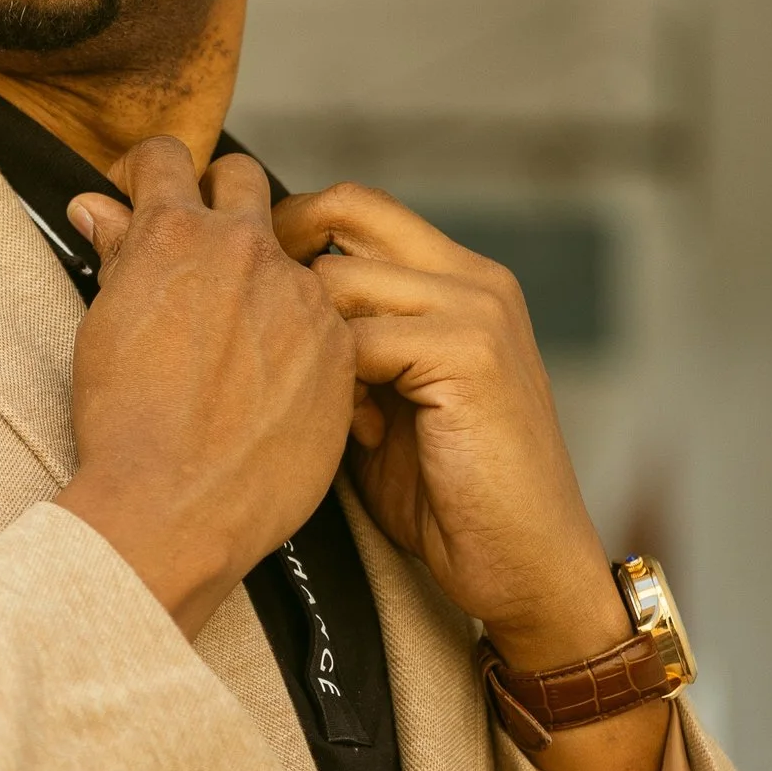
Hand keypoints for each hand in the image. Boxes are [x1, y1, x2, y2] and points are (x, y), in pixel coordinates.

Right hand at [55, 141, 354, 640]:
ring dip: (262, 275)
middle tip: (200, 250)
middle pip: (243, 179)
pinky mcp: (340, 348)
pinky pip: (323, 318)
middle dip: (218, 199)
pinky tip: (272, 383)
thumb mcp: (104, 327)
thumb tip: (97, 207)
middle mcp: (247, 250)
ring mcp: (301, 297)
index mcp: (177, 235)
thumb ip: (116, 255)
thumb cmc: (124, 425)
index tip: (141, 199)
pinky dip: (298, 336)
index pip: (166, 158)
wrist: (176, 507)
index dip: (146, 173)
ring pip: (290, 255)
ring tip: (236, 335)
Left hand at [265, 185, 616, 662]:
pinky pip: (358, 341)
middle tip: (255, 327)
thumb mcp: (387, 398)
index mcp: (460, 279)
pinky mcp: (471, 352)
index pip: (357, 207)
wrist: (526, 563)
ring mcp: (478, 309)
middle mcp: (475, 278)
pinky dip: (336, 388)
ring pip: (339, 280)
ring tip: (326, 405)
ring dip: (308, 339)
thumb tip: (263, 305)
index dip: (290, 232)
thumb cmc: (448, 495)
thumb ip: (348, 342)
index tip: (246, 287)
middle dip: (281, 258)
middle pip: (347, 208)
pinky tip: (359, 433)